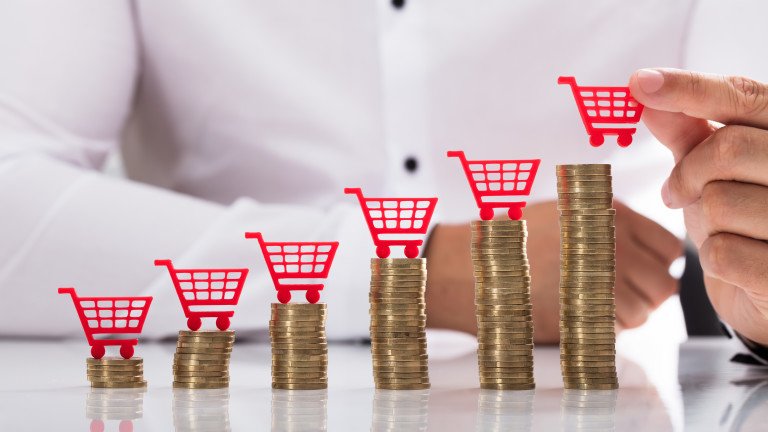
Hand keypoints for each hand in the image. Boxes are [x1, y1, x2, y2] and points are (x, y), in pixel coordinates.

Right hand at [425, 201, 680, 342]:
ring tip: (591, 306)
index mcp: (609, 215)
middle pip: (664, 284)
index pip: (669, 249)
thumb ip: (607, 225)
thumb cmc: (509, 242)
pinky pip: (617, 331)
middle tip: (618, 296)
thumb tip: (646, 251)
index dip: (658, 264)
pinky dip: (603, 330)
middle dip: (646, 294)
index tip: (642, 272)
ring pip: (645, 312)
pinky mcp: (585, 315)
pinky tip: (577, 316)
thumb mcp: (562, 212)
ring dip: (625, 315)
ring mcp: (601, 281)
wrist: (469, 268)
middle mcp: (613, 246)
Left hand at [630, 68, 767, 344]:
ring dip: (702, 221)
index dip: (689, 89)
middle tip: (677, 193)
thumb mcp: (714, 171)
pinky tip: (735, 264)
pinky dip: (713, 260)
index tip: (639, 83)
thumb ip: (687, 132)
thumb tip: (645, 91)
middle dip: (687, 175)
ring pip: (719, 202)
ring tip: (721, 231)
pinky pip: (723, 253)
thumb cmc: (744, 223)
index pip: (743, 97)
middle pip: (727, 149)